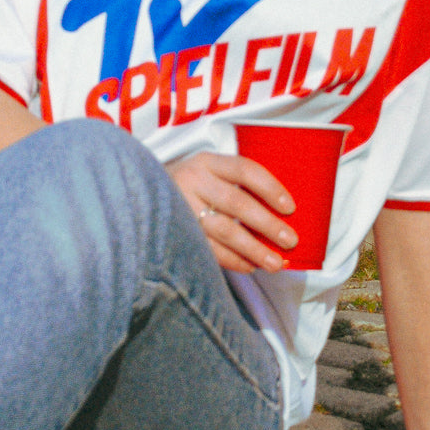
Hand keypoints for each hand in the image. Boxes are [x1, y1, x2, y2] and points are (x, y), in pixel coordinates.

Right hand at [167, 151, 297, 272]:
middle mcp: (194, 181)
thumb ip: (236, 185)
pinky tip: (250, 266)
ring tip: (275, 262)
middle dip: (267, 224)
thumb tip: (281, 213)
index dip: (270, 188)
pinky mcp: (177, 232)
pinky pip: (210, 250)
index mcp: (208, 162)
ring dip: (253, 249)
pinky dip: (233, 260)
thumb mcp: (208, 173)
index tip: (289, 207)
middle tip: (290, 240)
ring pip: (224, 230)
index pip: (245, 170)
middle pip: (237, 203)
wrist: (140, 194)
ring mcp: (183, 207)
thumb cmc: (190, 186)